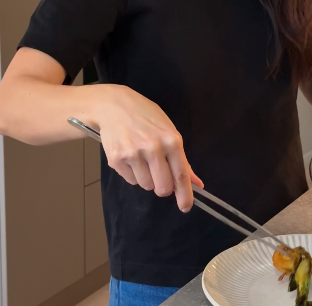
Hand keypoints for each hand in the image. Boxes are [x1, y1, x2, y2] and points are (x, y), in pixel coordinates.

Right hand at [94, 85, 202, 211]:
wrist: (114, 105)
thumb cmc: (146, 116)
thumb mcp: (168, 131)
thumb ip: (182, 159)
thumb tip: (197, 183)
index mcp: (171, 140)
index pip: (181, 175)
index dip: (185, 195)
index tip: (186, 207)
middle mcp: (153, 148)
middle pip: (163, 188)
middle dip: (164, 187)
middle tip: (160, 176)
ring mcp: (133, 154)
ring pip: (146, 186)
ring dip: (147, 178)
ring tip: (143, 158)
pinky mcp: (116, 160)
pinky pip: (131, 180)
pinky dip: (133, 173)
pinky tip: (131, 156)